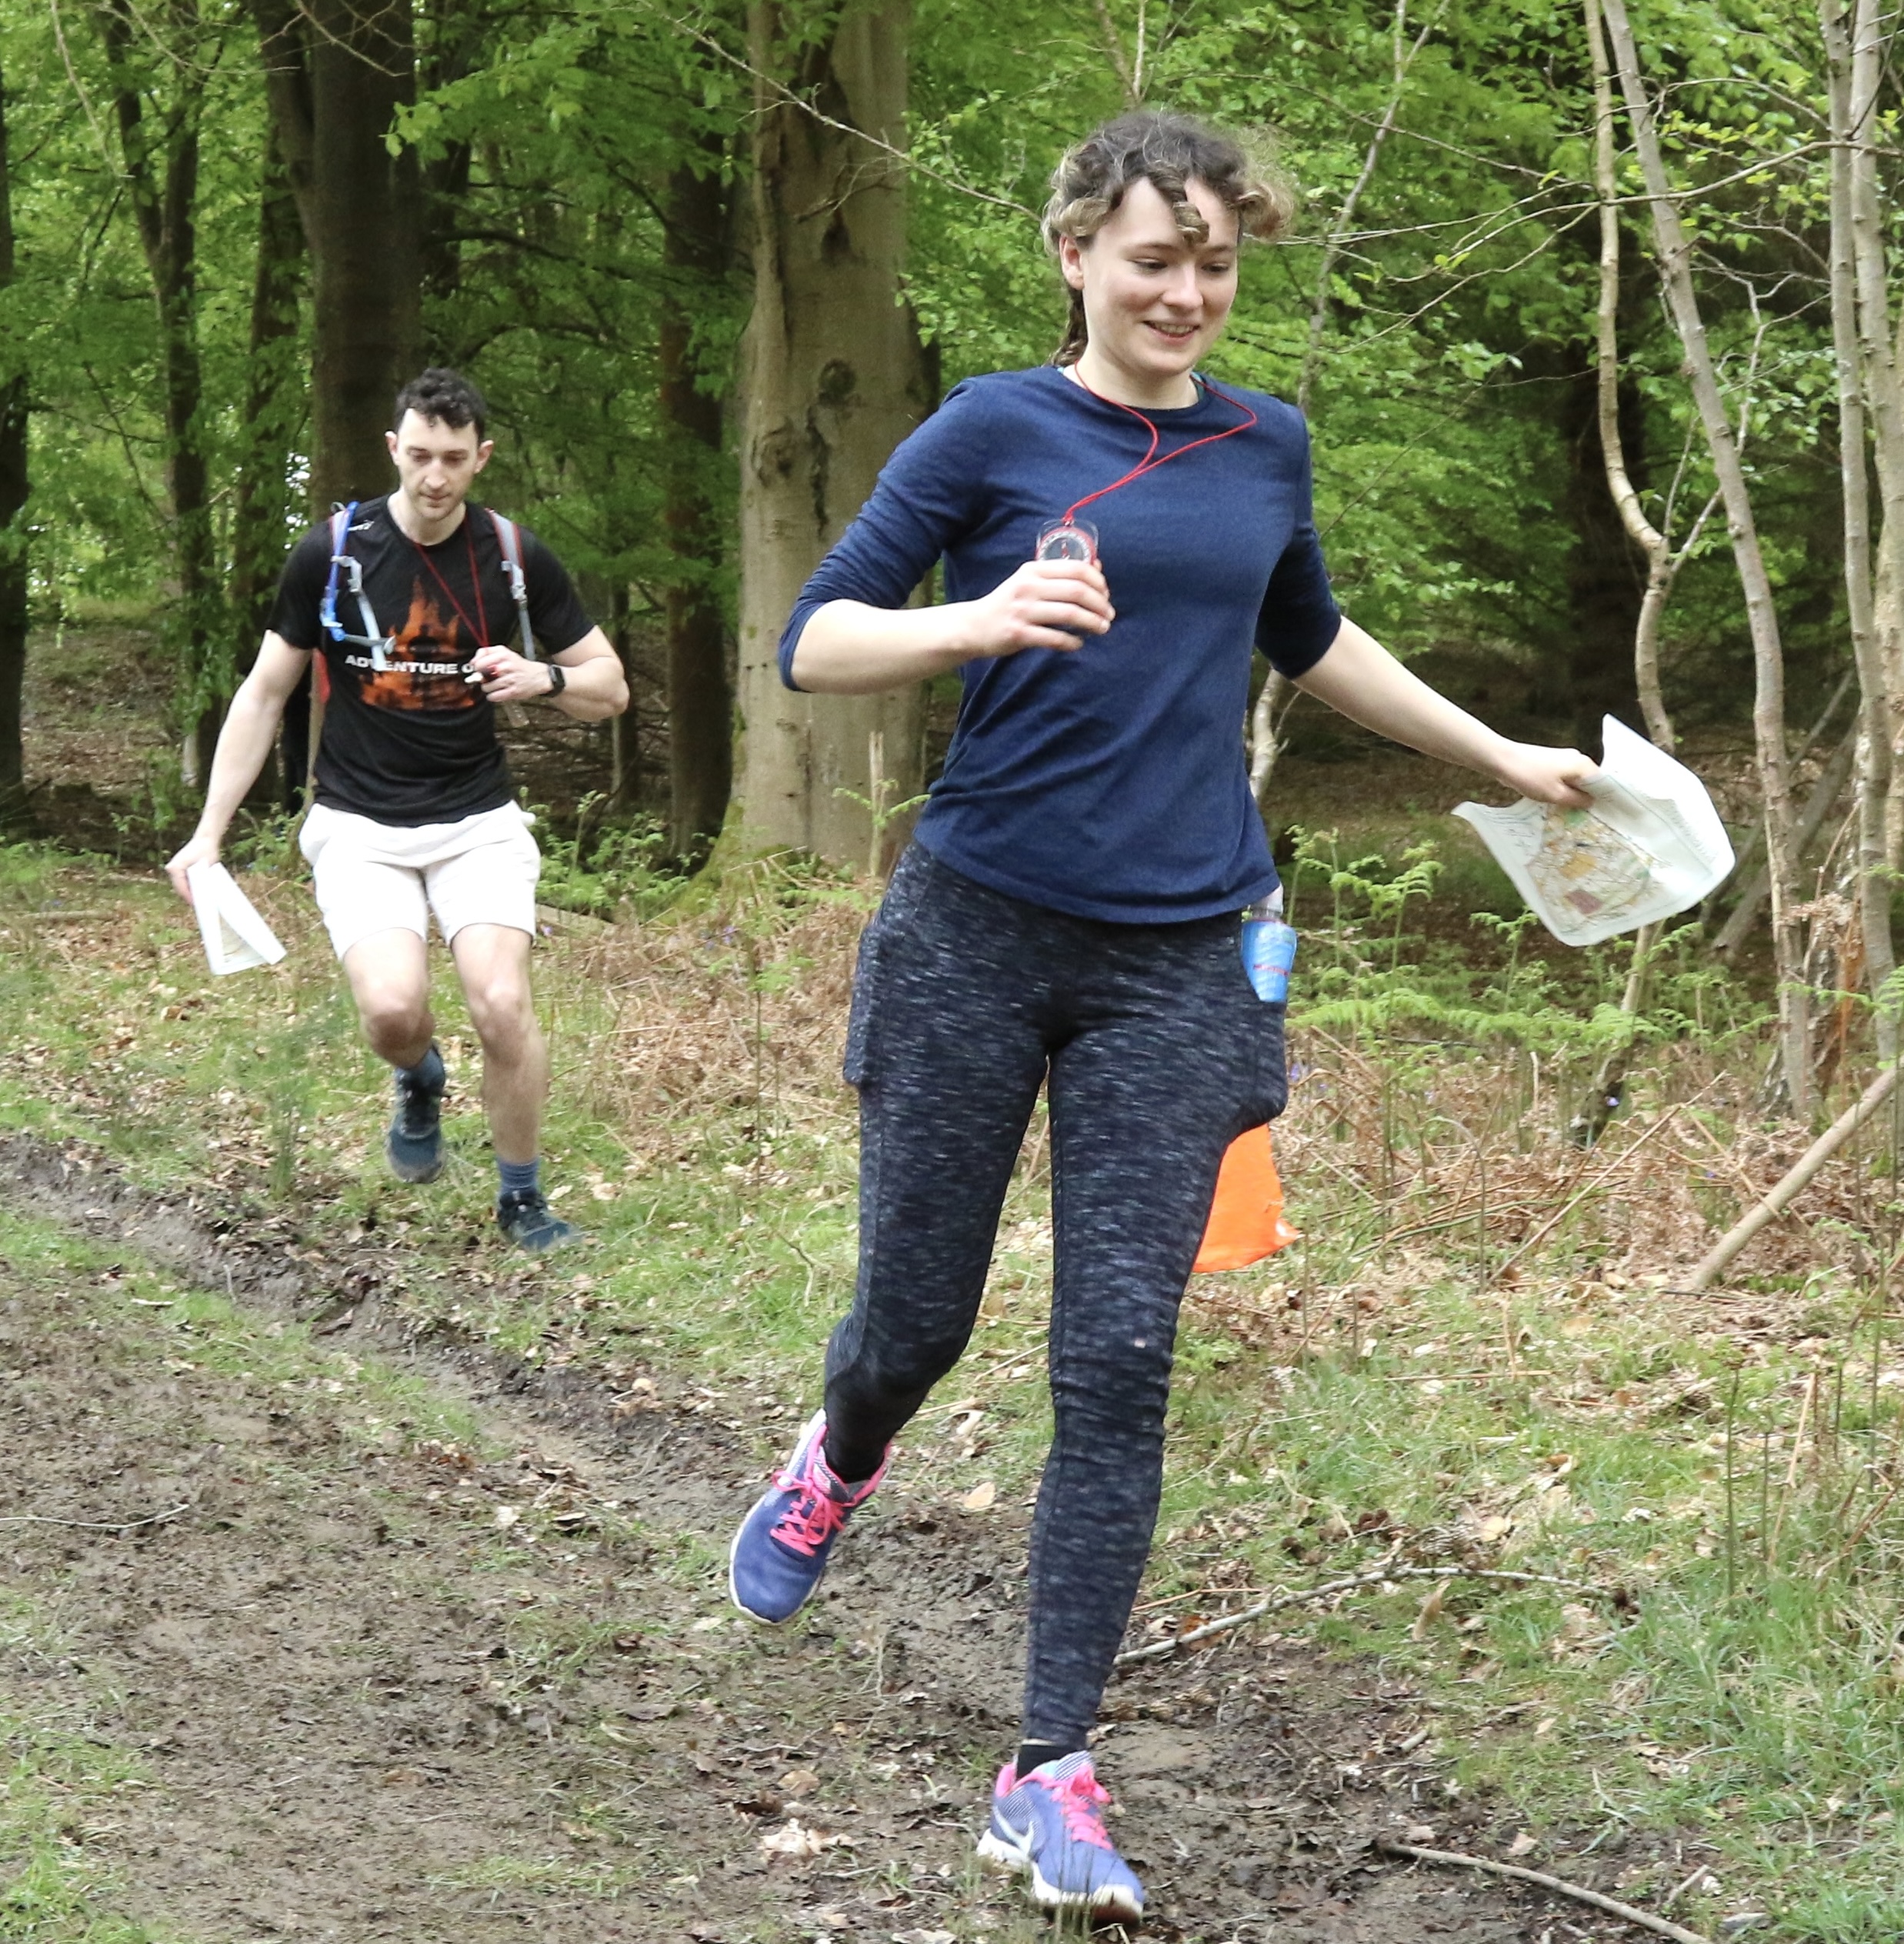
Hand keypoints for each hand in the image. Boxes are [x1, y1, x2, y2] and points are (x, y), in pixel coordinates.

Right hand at [164, 832, 219, 904]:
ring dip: (189, 893)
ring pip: (181, 885)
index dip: (188, 897)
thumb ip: (201, 879)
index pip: (181, 887)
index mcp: (175, 868)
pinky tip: (197, 893)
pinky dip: (189, 887)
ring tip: (199, 901)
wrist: (206, 840)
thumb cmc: (206, 851)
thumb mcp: (204, 866)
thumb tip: (201, 894)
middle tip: (199, 906)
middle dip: (189, 897)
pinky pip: (183, 881)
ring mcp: (175, 868)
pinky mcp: (179, 868)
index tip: (196, 904)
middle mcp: (172, 868)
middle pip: (180, 888)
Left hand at [468, 646, 553, 703]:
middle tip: (486, 677)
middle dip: (481, 677)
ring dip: (488, 688)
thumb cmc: (519, 665)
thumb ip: (488, 653)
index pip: (479, 661)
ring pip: (486, 687)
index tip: (477, 669)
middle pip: (481, 674)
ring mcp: (510, 680)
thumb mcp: (505, 652)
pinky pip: (494, 696)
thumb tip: (473, 662)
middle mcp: (506, 666)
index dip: (475, 666)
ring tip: (494, 685)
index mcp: (503, 655)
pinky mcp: (512, 692)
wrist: (538, 676)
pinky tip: (497, 693)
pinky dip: (492, 696)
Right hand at [960, 558, 1114, 658]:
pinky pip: (1055, 638)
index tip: (1106, 594)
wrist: (974, 626)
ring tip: (1102, 629)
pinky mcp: (1019, 634)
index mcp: (1033, 570)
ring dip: (1092, 623)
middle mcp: (1028, 587)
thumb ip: (1058, 574)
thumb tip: (1096, 566)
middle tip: (1109, 616)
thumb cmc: (1008, 603)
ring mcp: (1023, 610)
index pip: (1077, 569)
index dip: (1098, 582)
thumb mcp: (1028, 581)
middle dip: (1100, 604)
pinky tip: (1078, 643)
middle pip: (1077, 591)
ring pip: (1070, 614)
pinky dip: (1072, 642)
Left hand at [1494, 741, 1596, 807]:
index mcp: (1583, 764)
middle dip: (1586, 797)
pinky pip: (1563, 777)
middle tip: (1583, 816)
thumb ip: (1576, 800)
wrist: (1504, 760)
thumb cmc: (1531, 777)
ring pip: (1574, 780)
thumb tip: (1591, 802)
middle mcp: (1577, 758)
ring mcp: (1564, 758)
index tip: (1601, 813)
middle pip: (1588, 781)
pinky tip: (1555, 800)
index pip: (1602, 783)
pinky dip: (1562, 788)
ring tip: (1569, 811)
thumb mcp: (1556, 795)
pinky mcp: (1551, 761)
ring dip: (1572, 794)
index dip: (1602, 798)